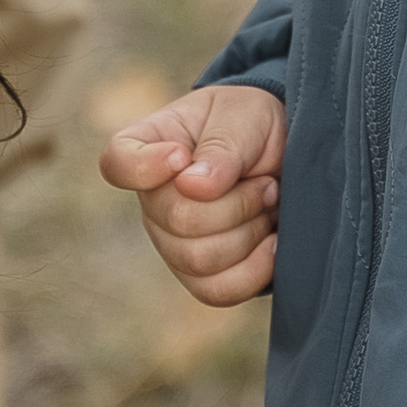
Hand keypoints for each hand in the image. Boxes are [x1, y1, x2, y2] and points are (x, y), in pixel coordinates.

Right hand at [99, 82, 285, 304]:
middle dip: (236, 202)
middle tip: (264, 181)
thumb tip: (191, 186)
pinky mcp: (201, 276)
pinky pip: (218, 290)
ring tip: (268, 203)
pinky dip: (256, 268)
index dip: (146, 166)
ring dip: (249, 230)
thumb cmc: (255, 126)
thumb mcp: (246, 115)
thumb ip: (222, 146)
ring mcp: (172, 243)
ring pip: (199, 259)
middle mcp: (153, 200)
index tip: (183, 154)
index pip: (118, 163)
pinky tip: (273, 242)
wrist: (288, 160)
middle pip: (175, 220)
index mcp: (150, 146)